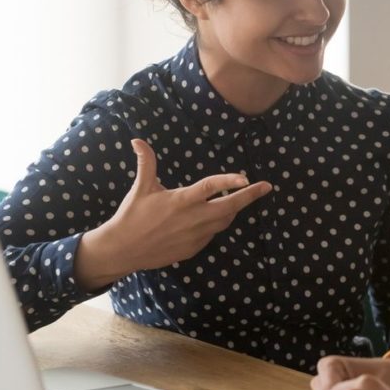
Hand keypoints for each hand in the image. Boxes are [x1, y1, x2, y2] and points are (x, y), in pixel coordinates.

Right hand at [74, 139, 271, 288]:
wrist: (123, 250)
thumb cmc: (132, 215)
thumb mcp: (141, 188)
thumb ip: (146, 163)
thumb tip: (137, 140)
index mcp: (181, 201)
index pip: (211, 187)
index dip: (230, 180)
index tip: (246, 177)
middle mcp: (193, 219)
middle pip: (230, 207)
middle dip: (250, 196)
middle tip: (266, 187)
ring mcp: (195, 236)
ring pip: (224, 221)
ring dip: (232, 209)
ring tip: (238, 198)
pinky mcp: (193, 249)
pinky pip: (212, 234)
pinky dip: (216, 224)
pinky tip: (211, 217)